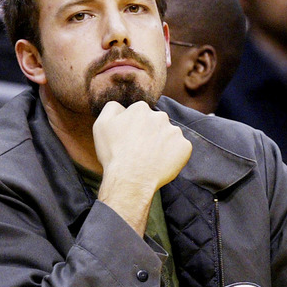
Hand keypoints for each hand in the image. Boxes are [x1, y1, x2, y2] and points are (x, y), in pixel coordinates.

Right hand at [92, 101, 191, 234]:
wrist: (130, 179)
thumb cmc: (113, 153)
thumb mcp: (101, 125)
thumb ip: (112, 108)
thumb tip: (122, 106)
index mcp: (140, 108)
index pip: (139, 114)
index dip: (133, 127)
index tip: (128, 139)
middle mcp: (160, 116)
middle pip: (155, 122)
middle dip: (149, 132)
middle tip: (139, 150)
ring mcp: (175, 132)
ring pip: (168, 135)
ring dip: (161, 143)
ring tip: (149, 158)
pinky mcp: (185, 147)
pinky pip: (179, 149)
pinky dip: (172, 155)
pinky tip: (160, 163)